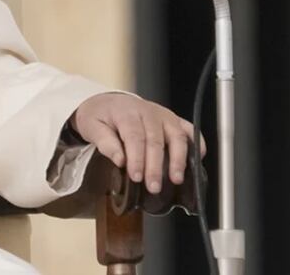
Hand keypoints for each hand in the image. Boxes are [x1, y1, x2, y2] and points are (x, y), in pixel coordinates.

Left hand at [70, 93, 206, 193]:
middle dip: (156, 165)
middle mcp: (148, 112)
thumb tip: (119, 159)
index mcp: (126, 112)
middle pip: (155, 139)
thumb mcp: (92, 126)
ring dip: (178, 159)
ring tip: (176, 179)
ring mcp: (163, 115)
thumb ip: (105, 142)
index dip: (137, 159)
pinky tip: (197, 158)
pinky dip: (196, 143)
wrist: (106, 103)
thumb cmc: (99, 116)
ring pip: (176, 135)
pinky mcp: (172, 119)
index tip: (136, 177)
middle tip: (153, 186)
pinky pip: (189, 129)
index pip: (134, 137)